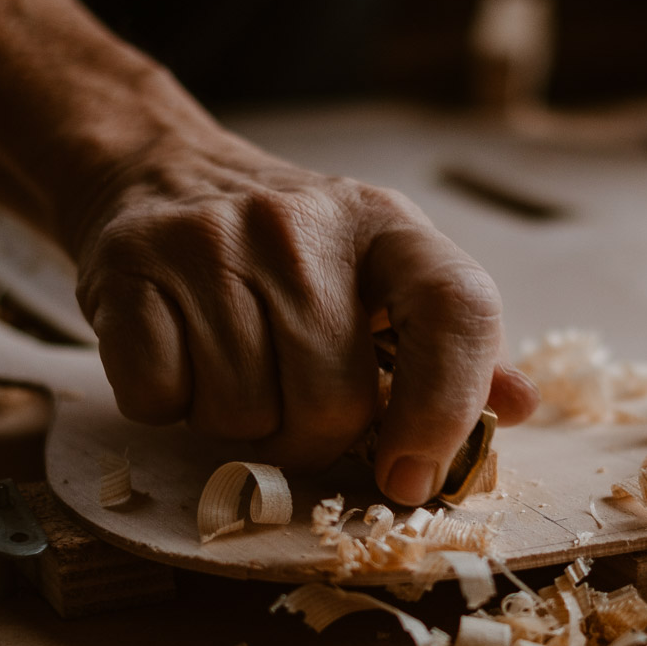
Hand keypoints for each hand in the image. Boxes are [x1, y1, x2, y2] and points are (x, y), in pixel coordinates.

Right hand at [70, 130, 538, 504]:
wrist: (161, 171)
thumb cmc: (291, 250)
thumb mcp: (383, 274)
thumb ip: (452, 346)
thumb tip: (517, 407)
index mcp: (388, 226)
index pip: (456, 312)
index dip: (447, 409)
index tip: (411, 475)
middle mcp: (302, 224)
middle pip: (331, 402)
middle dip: (311, 438)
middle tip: (290, 403)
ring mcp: (210, 240)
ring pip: (242, 413)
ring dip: (238, 423)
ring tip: (233, 366)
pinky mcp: (129, 265)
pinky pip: (160, 398)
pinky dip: (168, 406)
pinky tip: (179, 357)